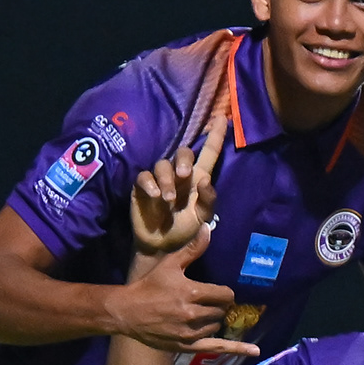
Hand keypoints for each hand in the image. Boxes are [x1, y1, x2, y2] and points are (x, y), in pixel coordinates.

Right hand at [107, 258, 242, 357]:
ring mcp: (190, 332)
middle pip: (222, 310)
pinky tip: (255, 351)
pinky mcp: (185, 346)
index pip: (225, 294)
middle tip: (205, 302)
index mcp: (192, 292)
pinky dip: (237, 348)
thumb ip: (192, 250)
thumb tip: (208, 229)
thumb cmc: (149, 286)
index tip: (217, 292)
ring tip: (199, 314)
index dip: (224, 293)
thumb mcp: (170, 265)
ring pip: (216, 326)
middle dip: (218, 306)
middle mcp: (193, 314)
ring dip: (213, 320)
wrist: (127, 312)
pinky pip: (216, 347)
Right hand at [127, 117, 227, 259]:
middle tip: (185, 175)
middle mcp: (179, 174)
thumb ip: (208, 201)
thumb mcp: (201, 218)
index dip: (215, 135)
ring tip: (168, 199)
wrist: (162, 246)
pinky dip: (150, 183)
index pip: (209, 152)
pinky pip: (144, 176)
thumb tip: (205, 180)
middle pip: (183, 152)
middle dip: (184, 159)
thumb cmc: (185, 229)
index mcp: (198, 178)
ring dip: (167, 179)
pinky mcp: (142, 187)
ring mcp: (160, 179)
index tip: (221, 119)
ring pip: (162, 164)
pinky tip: (155, 195)